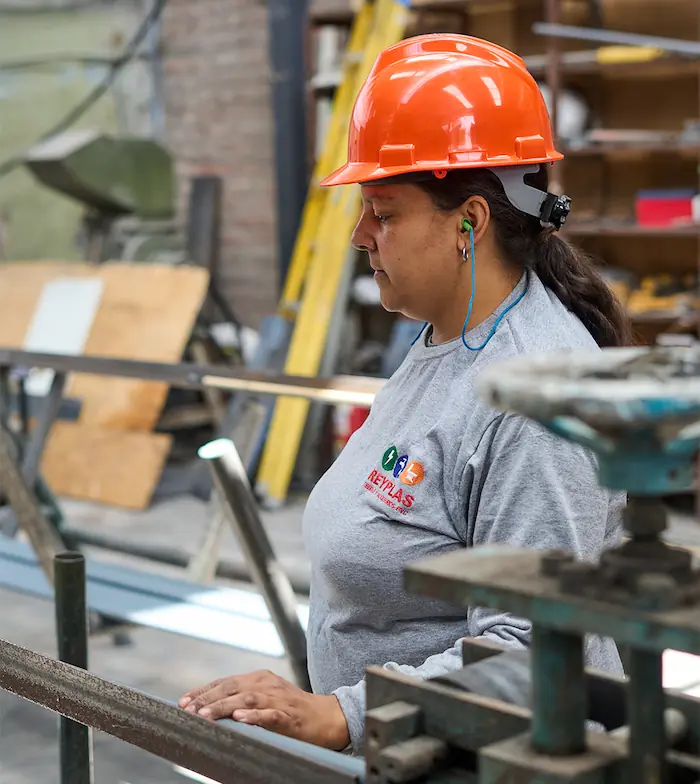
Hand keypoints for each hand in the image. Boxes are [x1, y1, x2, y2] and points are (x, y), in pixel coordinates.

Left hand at [178, 670, 349, 749]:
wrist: (327, 717)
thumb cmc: (293, 711)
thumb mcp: (266, 699)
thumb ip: (243, 699)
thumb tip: (211, 709)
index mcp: (259, 679)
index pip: (225, 682)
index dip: (203, 691)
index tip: (183, 702)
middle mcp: (267, 684)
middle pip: (232, 688)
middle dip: (207, 698)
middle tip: (187, 709)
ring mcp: (279, 699)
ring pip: (246, 700)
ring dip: (224, 707)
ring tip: (205, 715)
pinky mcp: (290, 716)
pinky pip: (270, 715)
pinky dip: (255, 717)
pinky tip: (241, 720)